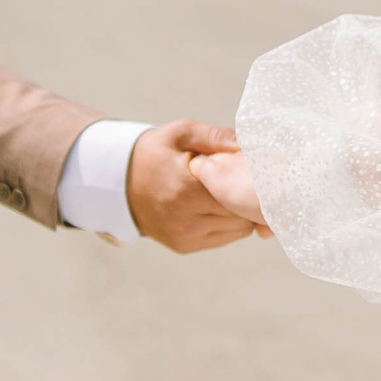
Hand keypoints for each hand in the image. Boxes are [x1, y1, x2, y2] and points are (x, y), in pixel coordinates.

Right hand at [125, 120, 263, 252]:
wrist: (117, 183)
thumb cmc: (153, 153)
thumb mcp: (180, 133)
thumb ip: (215, 137)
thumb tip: (248, 145)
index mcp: (186, 190)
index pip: (238, 194)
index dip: (256, 183)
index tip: (262, 171)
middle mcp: (186, 220)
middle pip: (243, 215)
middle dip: (253, 198)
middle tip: (255, 180)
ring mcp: (185, 237)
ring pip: (238, 230)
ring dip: (244, 212)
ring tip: (239, 192)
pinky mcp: (184, 247)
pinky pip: (225, 238)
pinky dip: (231, 223)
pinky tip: (223, 205)